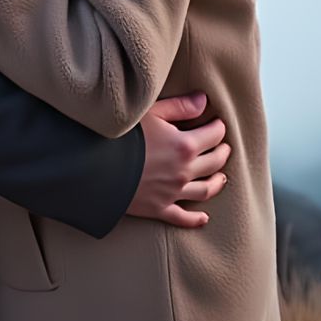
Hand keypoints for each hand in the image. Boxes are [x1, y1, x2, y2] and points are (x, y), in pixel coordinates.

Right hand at [127, 92, 230, 228]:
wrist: (96, 167)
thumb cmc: (122, 135)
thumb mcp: (151, 112)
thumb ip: (180, 106)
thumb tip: (204, 101)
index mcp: (185, 145)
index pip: (214, 135)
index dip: (218, 127)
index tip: (218, 123)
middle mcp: (184, 171)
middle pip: (215, 162)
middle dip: (222, 152)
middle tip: (223, 147)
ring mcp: (173, 193)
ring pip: (205, 190)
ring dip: (217, 182)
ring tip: (221, 176)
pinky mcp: (159, 208)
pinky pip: (182, 217)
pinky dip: (196, 219)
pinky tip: (204, 218)